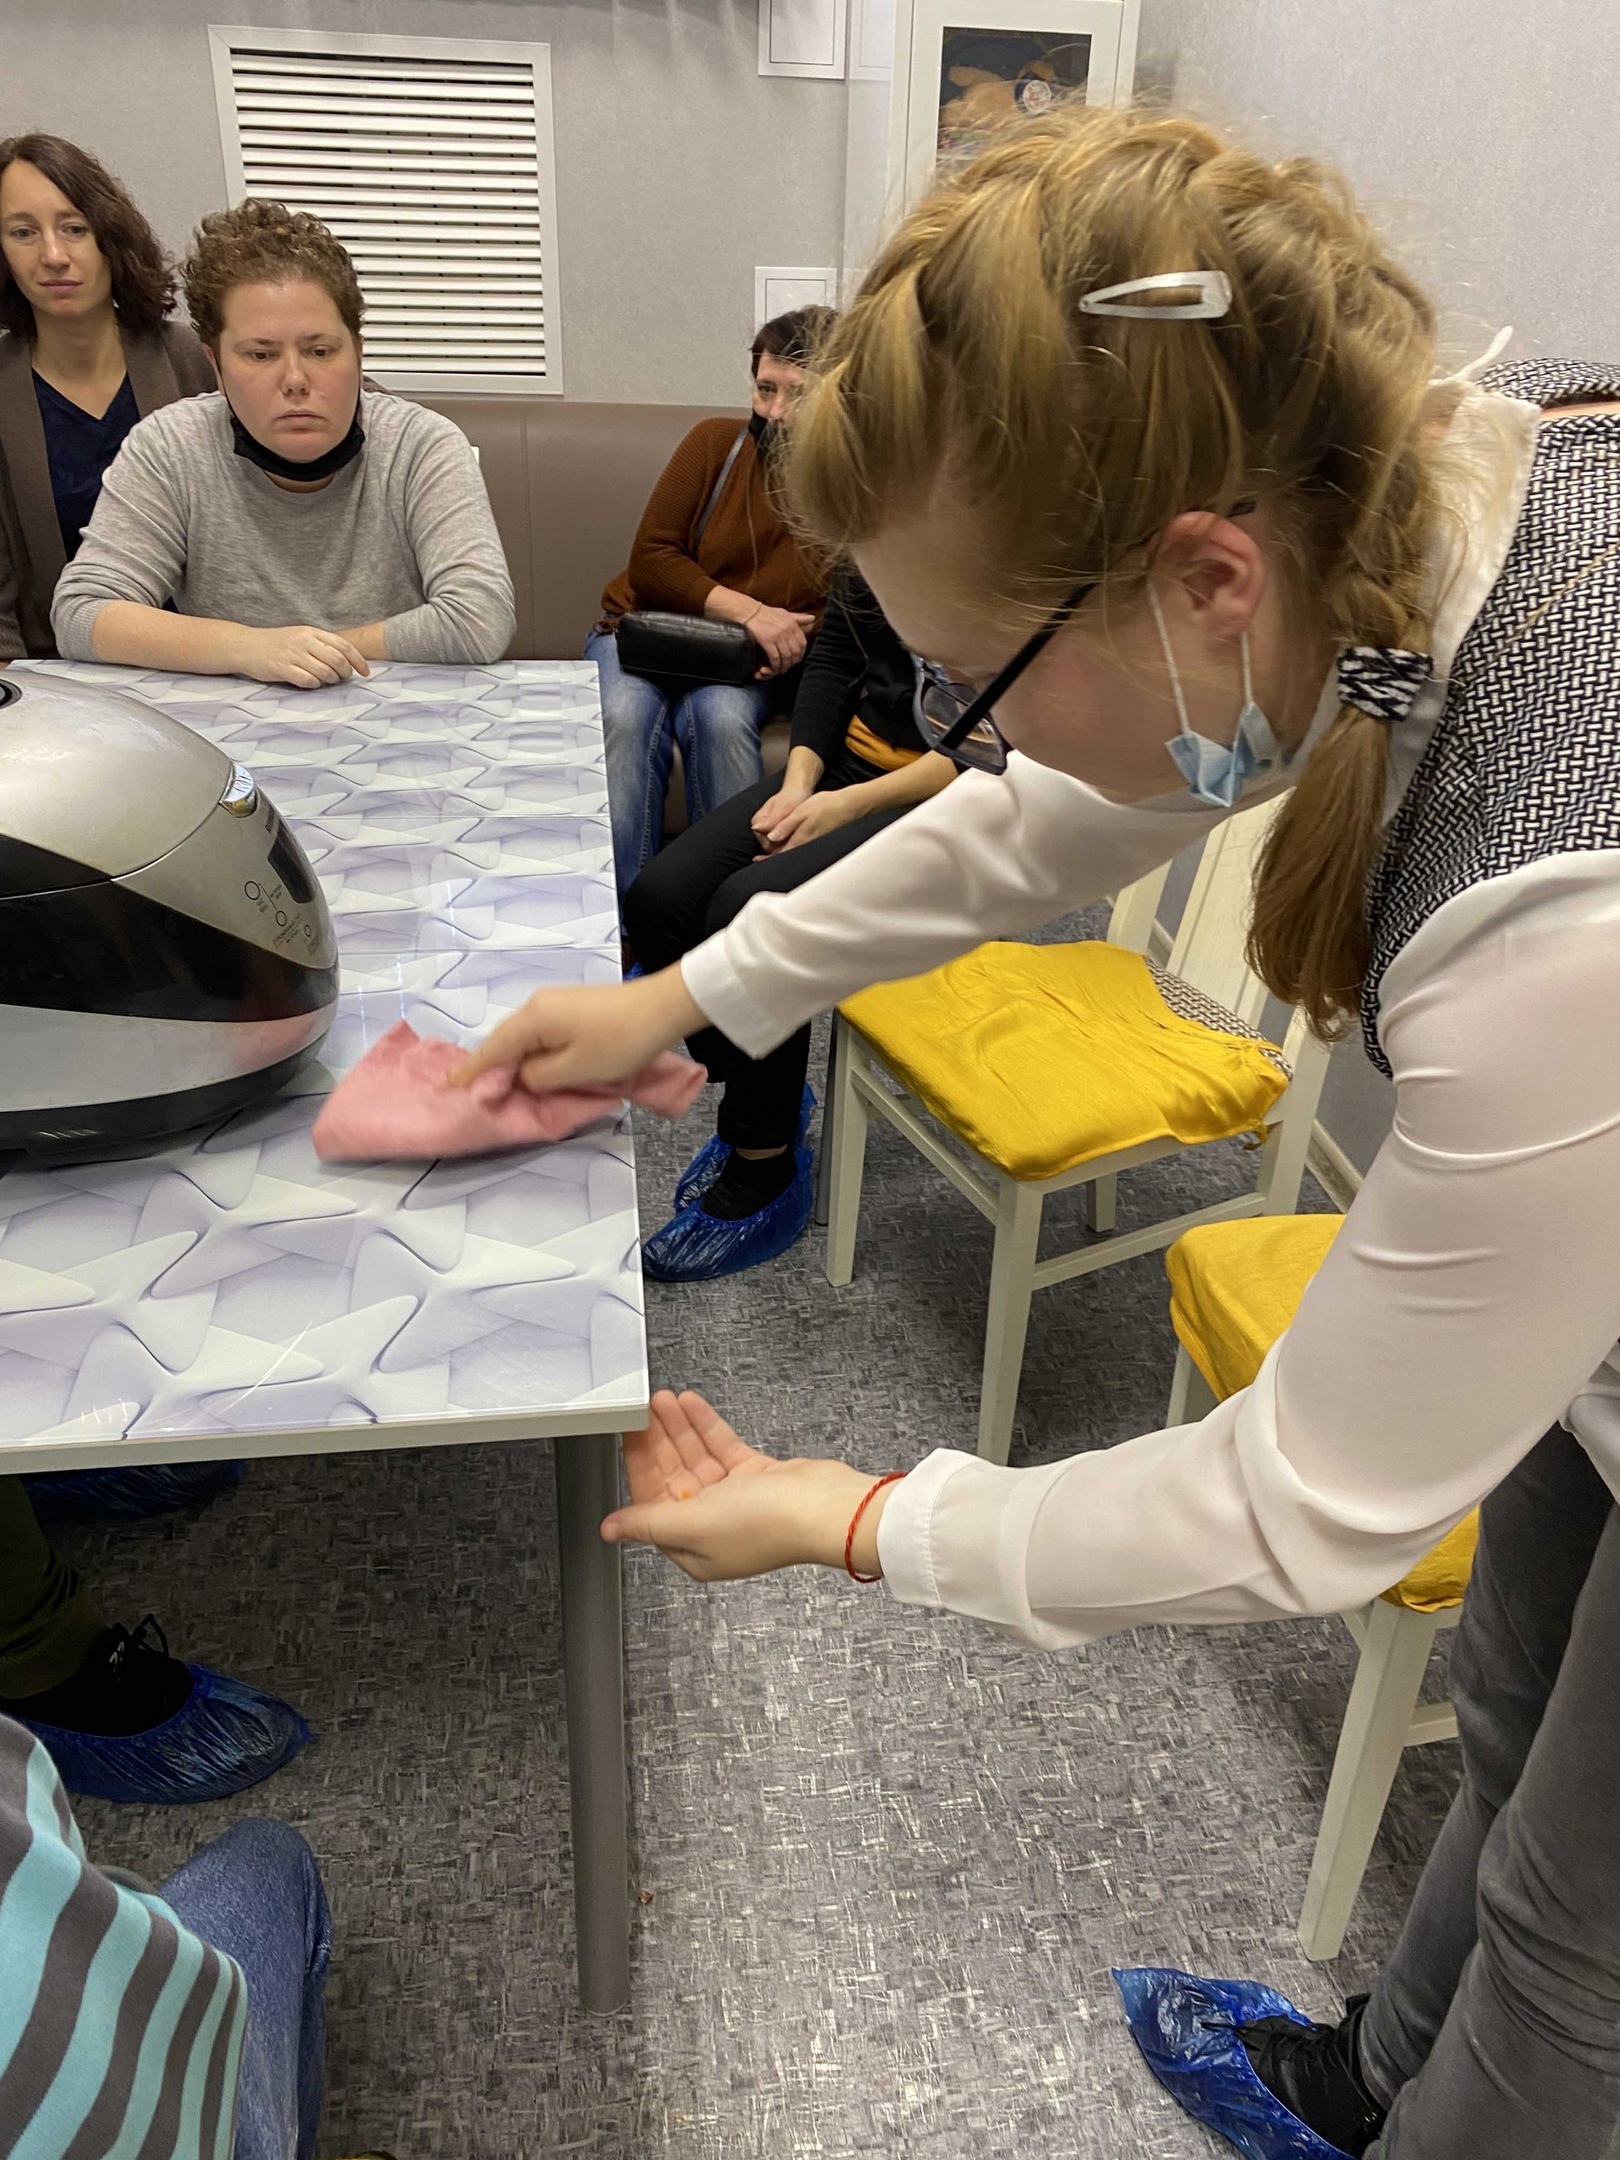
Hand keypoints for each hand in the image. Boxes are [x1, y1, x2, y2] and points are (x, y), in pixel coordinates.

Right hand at [231, 624, 369, 689]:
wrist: (246, 646)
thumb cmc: (277, 643)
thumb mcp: (300, 636)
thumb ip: (322, 645)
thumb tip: (347, 660)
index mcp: (311, 632)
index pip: (343, 645)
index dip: (358, 660)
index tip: (365, 672)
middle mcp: (303, 641)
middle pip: (337, 659)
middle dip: (345, 672)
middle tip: (343, 678)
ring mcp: (292, 655)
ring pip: (324, 672)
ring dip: (330, 680)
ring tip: (326, 680)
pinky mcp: (282, 668)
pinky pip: (307, 680)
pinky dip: (314, 684)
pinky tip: (311, 683)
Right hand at [448, 965, 703, 1094]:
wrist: (662, 1008)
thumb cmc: (619, 1042)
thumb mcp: (575, 1070)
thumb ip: (538, 1078)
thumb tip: (523, 1076)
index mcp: (532, 1019)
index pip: (491, 1049)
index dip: (469, 1072)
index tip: (446, 1088)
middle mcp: (536, 1004)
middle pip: (504, 1041)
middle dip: (490, 1067)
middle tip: (474, 1094)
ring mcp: (554, 1003)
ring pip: (523, 1038)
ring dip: (513, 1061)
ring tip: (502, 1086)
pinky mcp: (571, 1008)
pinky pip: (540, 1034)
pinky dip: (532, 1052)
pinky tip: (534, 1067)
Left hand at [603, 1389, 896, 1580]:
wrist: (823, 1507)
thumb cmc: (767, 1524)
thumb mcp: (693, 1523)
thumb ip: (649, 1522)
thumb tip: (611, 1529)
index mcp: (692, 1547)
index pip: (652, 1504)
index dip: (638, 1467)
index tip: (627, 1435)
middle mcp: (712, 1525)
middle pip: (673, 1476)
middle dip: (657, 1441)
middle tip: (643, 1409)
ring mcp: (735, 1499)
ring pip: (696, 1457)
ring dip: (678, 1428)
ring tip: (664, 1399)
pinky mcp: (756, 1476)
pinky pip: (721, 1447)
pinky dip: (706, 1426)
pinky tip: (692, 1406)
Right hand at [745, 606, 815, 677]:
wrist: (749, 611)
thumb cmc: (767, 613)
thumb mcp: (785, 613)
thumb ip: (799, 618)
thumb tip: (813, 619)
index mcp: (793, 624)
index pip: (803, 643)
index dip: (800, 654)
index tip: (796, 659)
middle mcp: (787, 630)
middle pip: (795, 652)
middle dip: (792, 662)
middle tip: (788, 666)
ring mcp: (777, 636)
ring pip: (786, 656)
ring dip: (784, 666)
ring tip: (781, 669)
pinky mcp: (767, 641)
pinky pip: (775, 657)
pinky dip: (775, 665)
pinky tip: (774, 668)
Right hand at [749, 779, 813, 846]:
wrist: (797, 792)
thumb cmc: (791, 799)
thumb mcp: (783, 809)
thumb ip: (771, 821)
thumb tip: (757, 829)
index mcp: (757, 822)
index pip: (766, 844)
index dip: (779, 843)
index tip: (790, 836)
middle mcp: (759, 828)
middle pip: (770, 847)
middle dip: (782, 843)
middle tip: (794, 834)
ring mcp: (765, 830)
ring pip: (775, 846)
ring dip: (785, 842)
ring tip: (795, 833)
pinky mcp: (773, 831)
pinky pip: (779, 842)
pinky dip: (787, 840)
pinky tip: (793, 834)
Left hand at [754, 789, 861, 854]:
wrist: (848, 806)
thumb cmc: (824, 806)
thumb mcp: (801, 812)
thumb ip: (785, 826)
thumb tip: (770, 838)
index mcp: (800, 840)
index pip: (780, 854)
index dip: (767, 858)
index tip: (756, 859)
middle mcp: (807, 846)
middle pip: (786, 857)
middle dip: (773, 858)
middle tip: (760, 858)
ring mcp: (814, 846)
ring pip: (794, 854)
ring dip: (782, 855)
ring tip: (771, 854)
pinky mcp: (819, 843)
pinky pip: (802, 851)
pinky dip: (792, 851)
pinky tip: (789, 847)